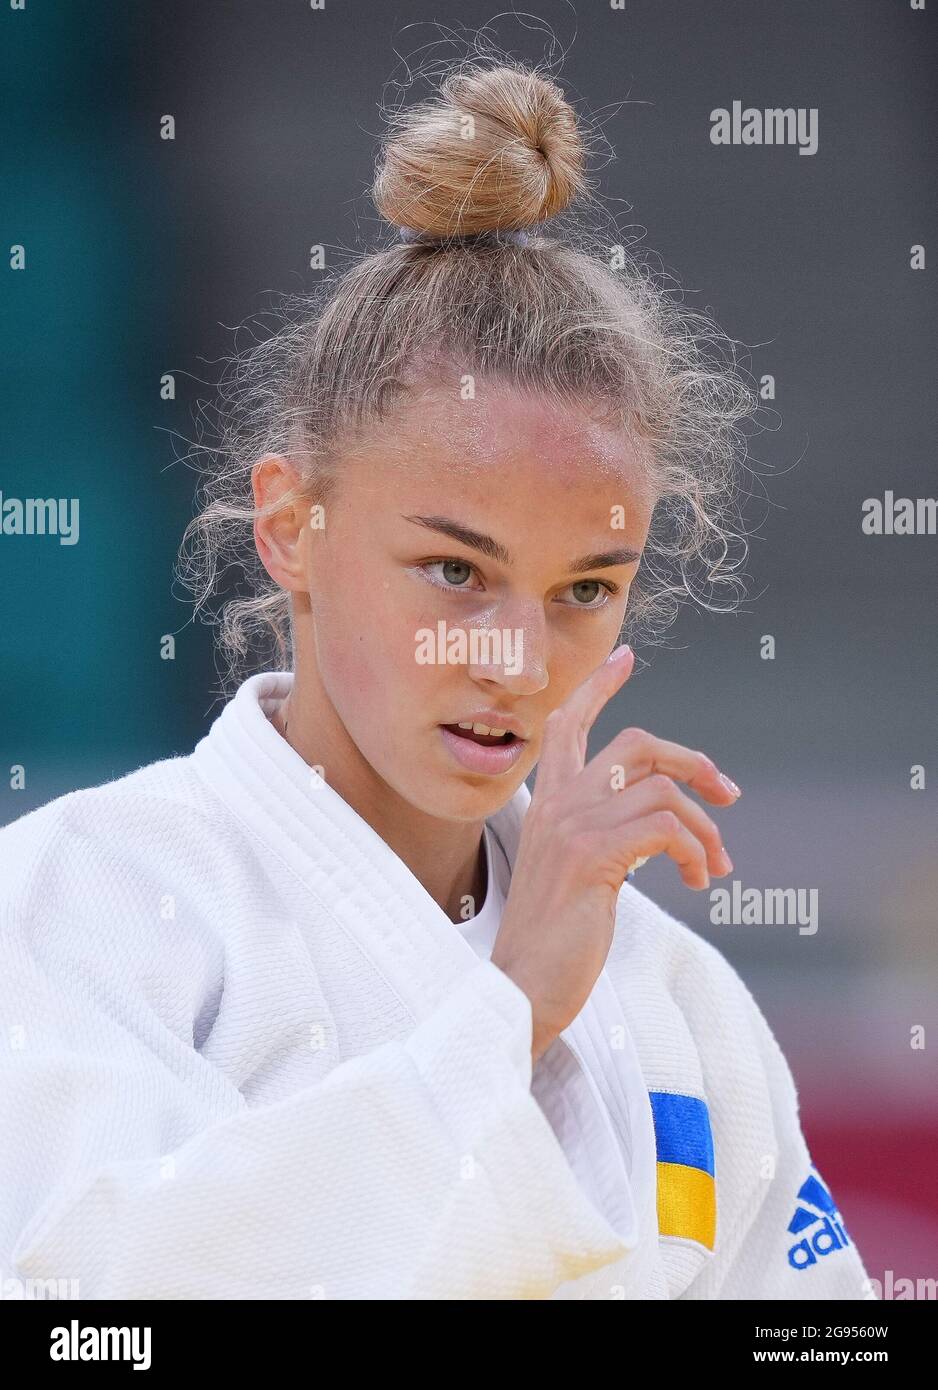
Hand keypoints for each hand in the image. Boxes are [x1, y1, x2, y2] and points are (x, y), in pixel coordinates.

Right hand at [489, 645, 740, 1063]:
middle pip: (636, 743)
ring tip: (714, 866)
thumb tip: (656, 825)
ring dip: (706, 828)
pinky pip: (667, 827)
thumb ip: (599, 836)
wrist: (522, 988)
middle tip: (727, 792)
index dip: (600, 686)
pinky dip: (696, 851)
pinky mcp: (591, 855)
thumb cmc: (552, 941)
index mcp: (547, 803)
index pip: (569, 723)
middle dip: (693, 760)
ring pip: (663, 790)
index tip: (626, 657)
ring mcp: (572, 826)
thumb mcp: (572, 873)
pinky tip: (697, 880)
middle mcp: (556, 804)